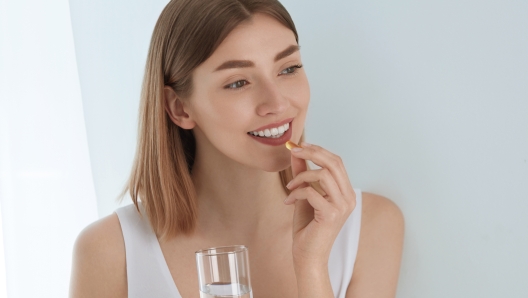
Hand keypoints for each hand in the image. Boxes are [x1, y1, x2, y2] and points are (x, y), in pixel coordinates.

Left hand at [284, 142, 356, 267]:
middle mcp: (349, 198)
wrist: (307, 256)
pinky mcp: (331, 215)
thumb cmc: (307, 228)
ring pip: (323, 174)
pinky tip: (288, 201)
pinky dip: (296, 193)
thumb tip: (296, 152)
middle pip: (334, 162)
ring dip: (301, 177)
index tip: (299, 146)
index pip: (337, 161)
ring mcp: (342, 206)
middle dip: (312, 153)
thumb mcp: (304, 195)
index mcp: (346, 192)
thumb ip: (303, 173)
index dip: (318, 150)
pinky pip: (311, 192)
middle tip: (294, 151)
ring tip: (290, 187)